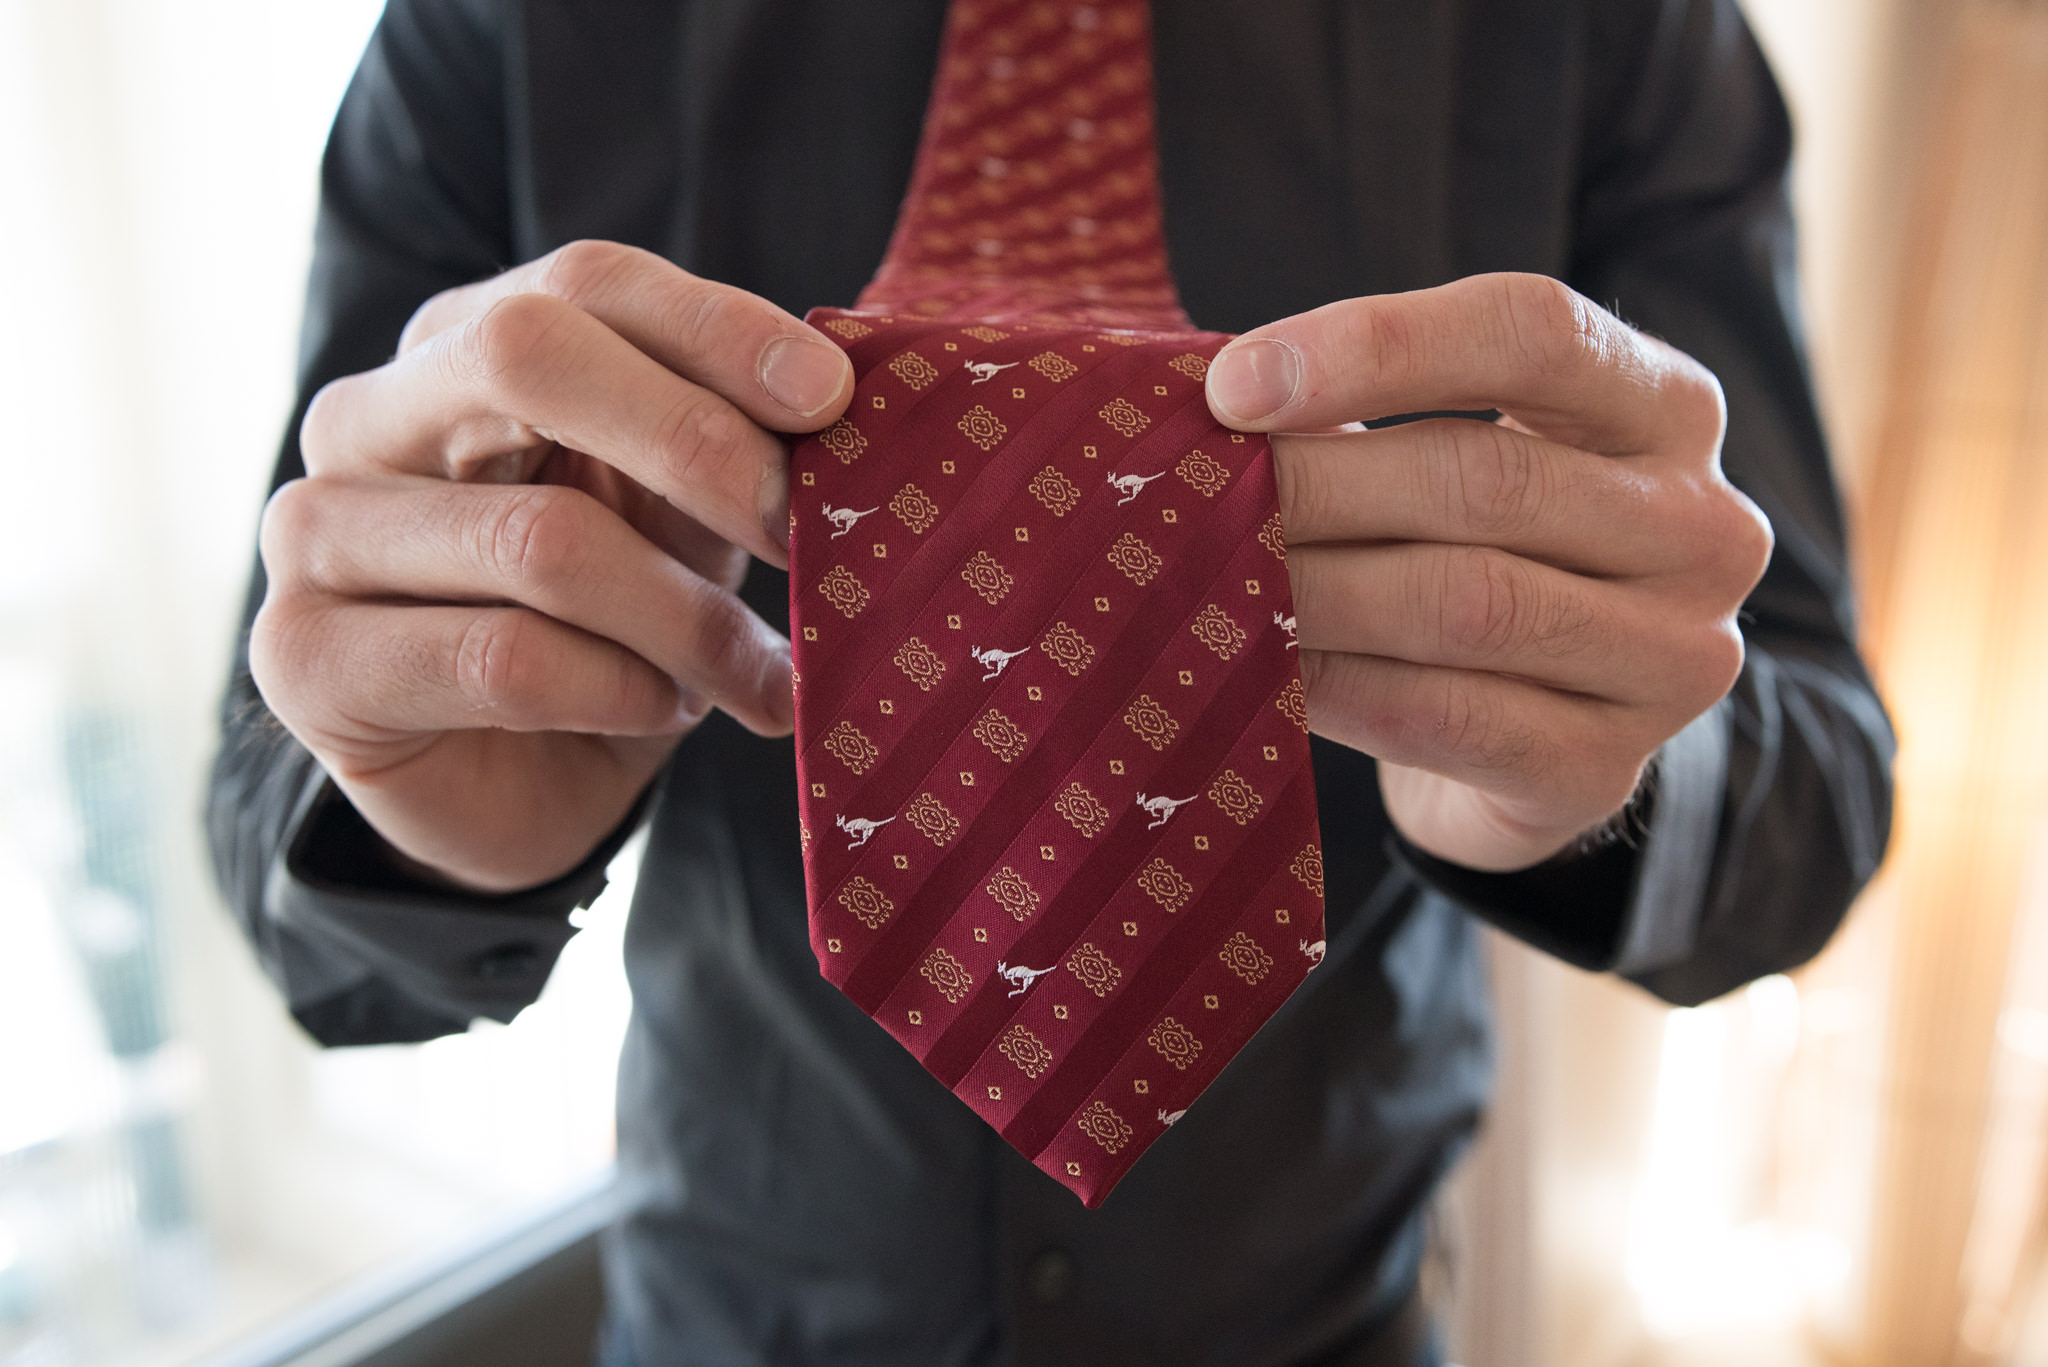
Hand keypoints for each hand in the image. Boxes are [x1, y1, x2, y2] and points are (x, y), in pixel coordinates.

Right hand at [251, 241, 852, 890]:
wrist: (521, 787)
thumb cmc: (611, 625)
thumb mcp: (680, 516)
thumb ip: (721, 445)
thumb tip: (832, 394)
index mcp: (460, 345)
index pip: (586, 281)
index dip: (717, 328)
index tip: (832, 398)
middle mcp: (366, 415)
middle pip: (528, 353)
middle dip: (694, 441)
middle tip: (800, 532)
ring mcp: (315, 531)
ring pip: (541, 537)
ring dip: (685, 618)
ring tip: (750, 670)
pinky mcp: (305, 657)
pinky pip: (505, 659)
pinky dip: (620, 691)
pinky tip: (659, 710)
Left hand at [1207, 273, 1771, 871]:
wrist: (1534, 743)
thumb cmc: (1474, 559)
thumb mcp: (1455, 460)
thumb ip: (1366, 419)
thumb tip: (1213, 401)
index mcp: (1668, 408)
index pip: (1533, 331)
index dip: (1376, 344)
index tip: (1234, 384)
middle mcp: (1703, 527)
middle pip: (1489, 477)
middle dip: (1319, 483)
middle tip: (1197, 496)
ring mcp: (1672, 658)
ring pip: (1469, 602)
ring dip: (1317, 588)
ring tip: (1209, 578)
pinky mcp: (1606, 768)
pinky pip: (1450, 716)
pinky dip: (1339, 685)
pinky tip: (1258, 665)